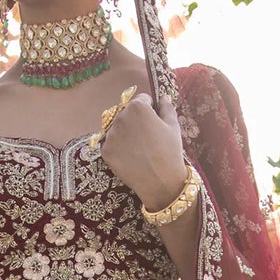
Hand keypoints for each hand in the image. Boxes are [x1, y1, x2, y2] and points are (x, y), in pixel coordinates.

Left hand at [98, 90, 187, 212]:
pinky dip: (119, 147)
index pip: (142, 99)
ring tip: (140, 148)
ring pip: (117, 127)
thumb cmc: (170, 152)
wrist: (160, 182)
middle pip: (127, 112)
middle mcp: (120, 117)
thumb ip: (167, 107)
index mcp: (138, 107)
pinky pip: (111, 143)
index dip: (150, 109)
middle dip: (136, 120)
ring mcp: (111, 135)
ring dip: (126, 133)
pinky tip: (131, 156)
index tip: (155, 122)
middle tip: (147, 137)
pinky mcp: (105, 150)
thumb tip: (164, 97)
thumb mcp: (173, 126)